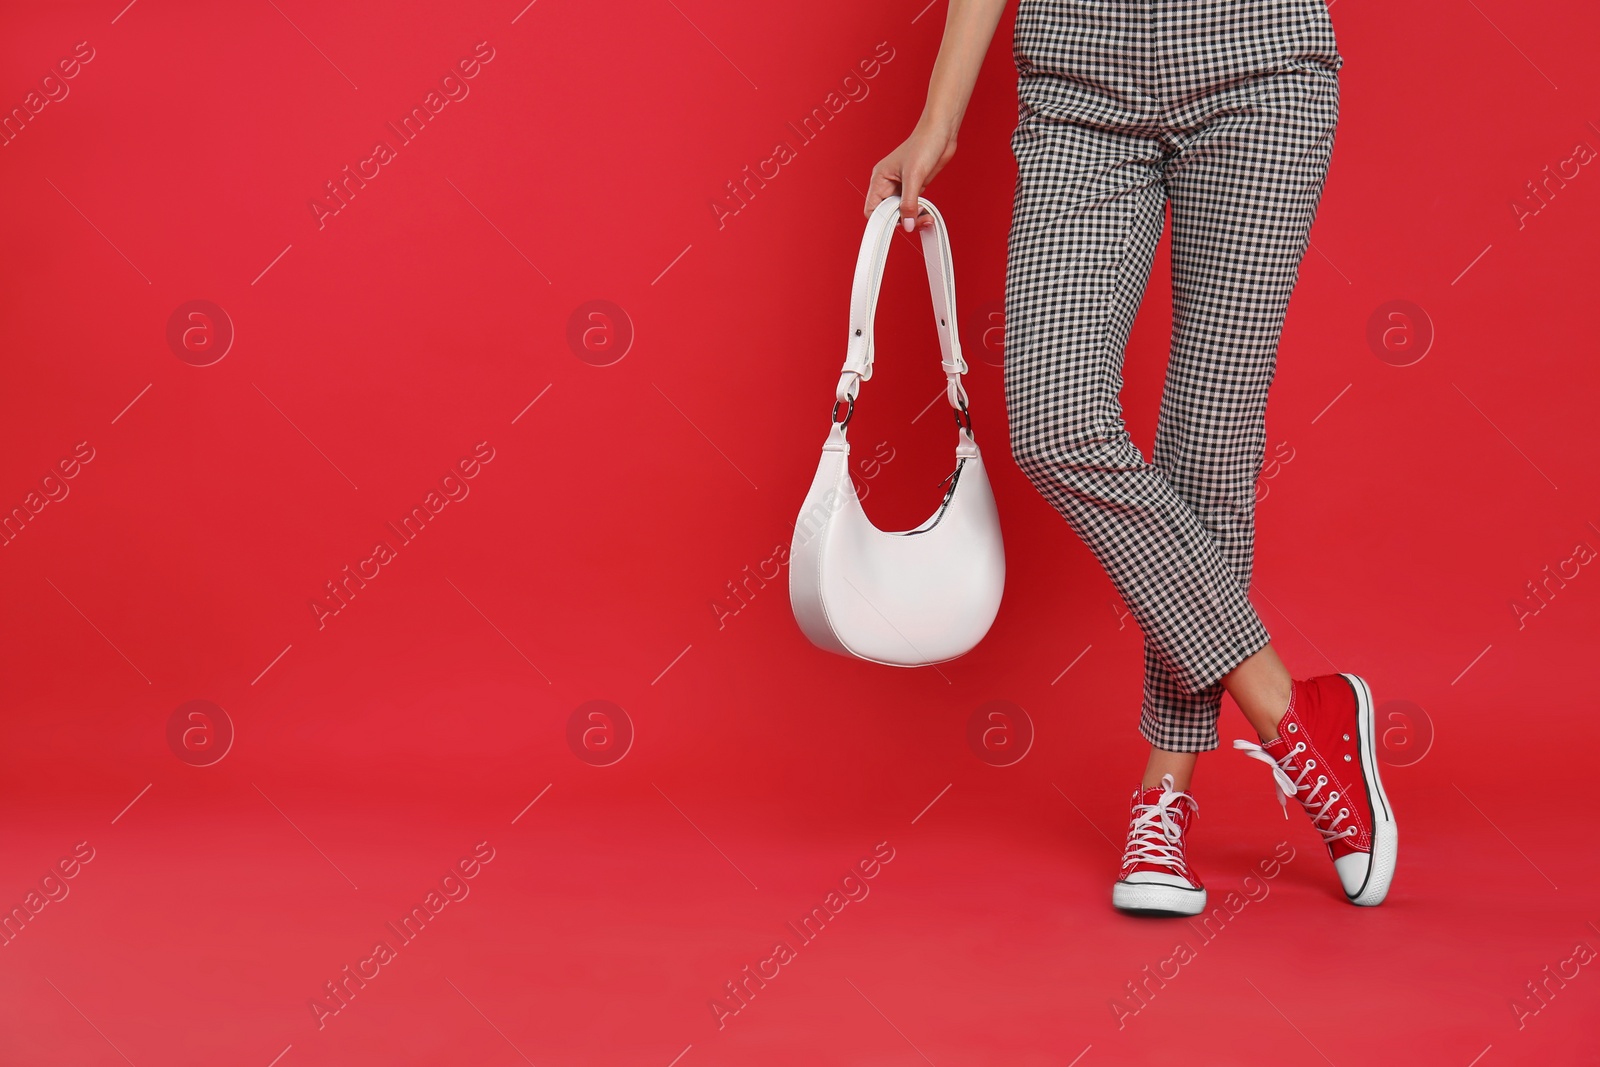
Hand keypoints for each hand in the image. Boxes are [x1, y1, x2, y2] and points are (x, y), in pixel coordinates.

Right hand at [865, 117, 958, 231]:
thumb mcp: (914, 176)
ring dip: (912, 219)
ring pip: (901, 212)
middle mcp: (888, 184)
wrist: (941, 132)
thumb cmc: (924, 144)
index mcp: (880, 178)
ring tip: (925, 218)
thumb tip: (906, 224)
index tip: (896, 226)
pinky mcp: (914, 187)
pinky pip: (912, 207)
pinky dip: (919, 213)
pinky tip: (926, 213)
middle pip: (887, 214)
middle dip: (902, 220)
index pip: (872, 209)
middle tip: (915, 222)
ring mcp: (901, 186)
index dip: (881, 220)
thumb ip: (909, 203)